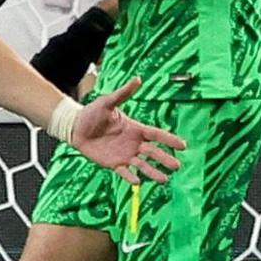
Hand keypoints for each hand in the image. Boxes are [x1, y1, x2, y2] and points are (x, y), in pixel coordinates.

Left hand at [65, 77, 185, 185]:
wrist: (76, 127)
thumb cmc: (92, 113)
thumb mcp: (108, 102)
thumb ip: (123, 93)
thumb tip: (137, 79)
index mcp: (135, 129)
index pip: (156, 135)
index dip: (169, 140)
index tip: (183, 145)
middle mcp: (133, 143)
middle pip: (153, 152)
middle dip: (165, 159)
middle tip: (178, 166)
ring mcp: (124, 154)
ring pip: (142, 165)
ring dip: (153, 172)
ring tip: (164, 179)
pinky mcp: (113, 164)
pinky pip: (124, 172)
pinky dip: (131, 177)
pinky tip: (138, 182)